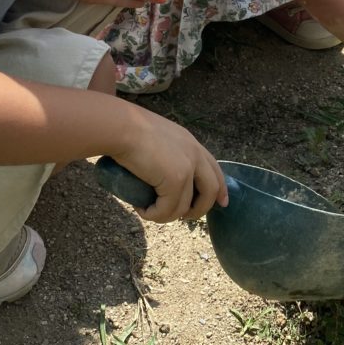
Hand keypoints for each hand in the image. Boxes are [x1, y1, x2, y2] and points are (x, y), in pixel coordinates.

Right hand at [111, 107, 227, 222]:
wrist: (121, 127)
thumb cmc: (128, 129)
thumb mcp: (156, 137)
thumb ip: (163, 151)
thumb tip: (157, 172)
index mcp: (191, 144)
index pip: (214, 168)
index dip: (220, 188)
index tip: (222, 203)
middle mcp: (194, 155)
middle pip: (211, 190)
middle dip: (201, 209)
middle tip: (185, 217)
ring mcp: (187, 168)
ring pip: (186, 206)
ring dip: (168, 215)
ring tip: (150, 212)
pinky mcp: (175, 181)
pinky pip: (168, 209)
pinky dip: (154, 215)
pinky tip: (142, 210)